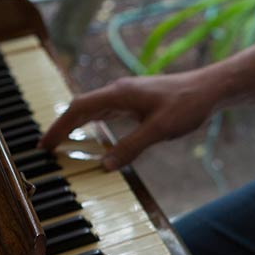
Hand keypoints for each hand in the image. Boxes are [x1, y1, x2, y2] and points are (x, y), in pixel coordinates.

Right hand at [38, 70, 225, 169]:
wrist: (210, 89)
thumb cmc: (187, 104)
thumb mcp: (159, 130)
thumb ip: (131, 148)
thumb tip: (105, 165)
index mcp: (118, 95)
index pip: (78, 110)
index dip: (58, 127)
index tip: (44, 145)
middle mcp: (119, 92)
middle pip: (80, 109)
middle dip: (61, 127)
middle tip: (46, 148)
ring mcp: (127, 96)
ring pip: (92, 110)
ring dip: (75, 125)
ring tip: (62, 143)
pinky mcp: (137, 101)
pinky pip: (106, 113)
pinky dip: (93, 124)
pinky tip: (93, 136)